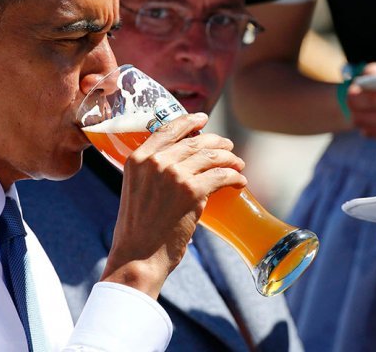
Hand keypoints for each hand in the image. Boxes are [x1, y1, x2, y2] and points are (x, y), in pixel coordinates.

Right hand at [101, 113, 245, 297]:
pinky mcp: (193, 191)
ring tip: (237, 164)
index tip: (203, 119)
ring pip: (212, 156)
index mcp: (138, 158)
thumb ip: (150, 171)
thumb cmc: (138, 229)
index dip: (190, 121)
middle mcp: (156, 161)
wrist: (139, 256)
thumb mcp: (135, 189)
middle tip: (228, 146)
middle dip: (217, 142)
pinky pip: (222, 176)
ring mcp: (175, 175)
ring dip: (230, 158)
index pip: (169, 128)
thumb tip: (176, 161)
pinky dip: (235, 177)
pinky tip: (240, 181)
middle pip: (196, 141)